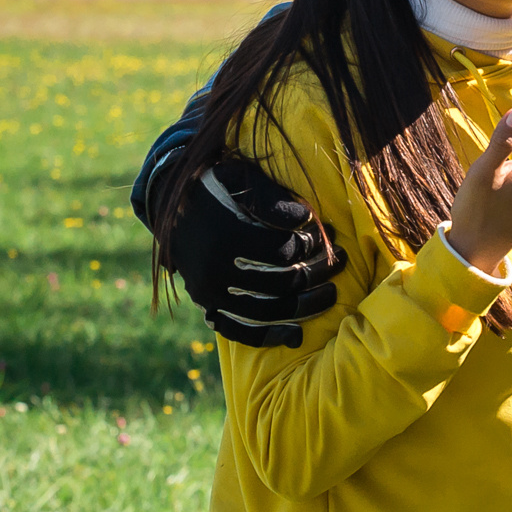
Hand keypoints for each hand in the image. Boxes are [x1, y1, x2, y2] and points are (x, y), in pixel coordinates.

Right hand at [161, 154, 344, 348]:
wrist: (169, 206)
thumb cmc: (214, 185)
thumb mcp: (239, 175)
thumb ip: (271, 196)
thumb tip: (304, 218)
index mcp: (225, 234)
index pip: (282, 250)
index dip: (310, 244)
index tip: (326, 233)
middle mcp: (215, 268)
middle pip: (281, 281)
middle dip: (318, 272)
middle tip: (342, 261)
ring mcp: (209, 292)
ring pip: (266, 310)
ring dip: (305, 306)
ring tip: (332, 293)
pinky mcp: (206, 305)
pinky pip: (238, 330)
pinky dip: (268, 336)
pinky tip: (296, 335)